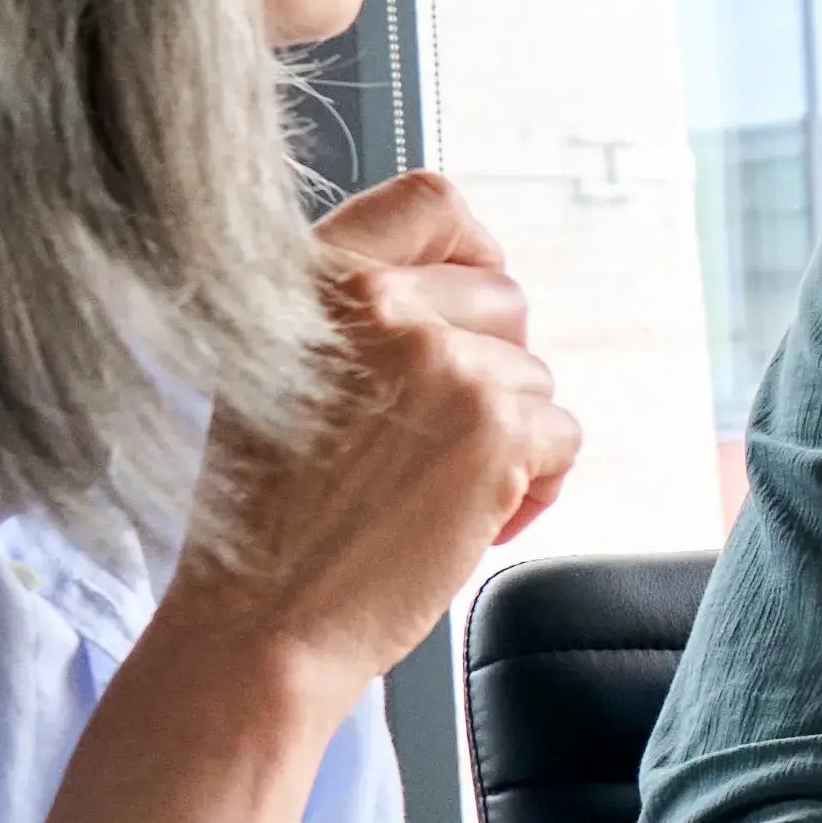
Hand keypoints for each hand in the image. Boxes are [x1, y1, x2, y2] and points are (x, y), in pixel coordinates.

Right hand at [170, 173, 579, 695]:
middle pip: (505, 298)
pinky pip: (562, 437)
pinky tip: (466, 524)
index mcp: (312, 276)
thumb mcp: (276, 374)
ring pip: (534, 376)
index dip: (473, 250)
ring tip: (433, 495)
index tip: (471, 309)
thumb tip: (462, 284)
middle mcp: (376, 300)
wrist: (259, 622)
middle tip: (440, 444)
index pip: (433, 200)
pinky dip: (533, 488)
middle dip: (494, 371)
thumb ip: (355, 317)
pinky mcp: (493, 426)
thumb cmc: (268, 518)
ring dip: (507, 440)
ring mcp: (439, 358)